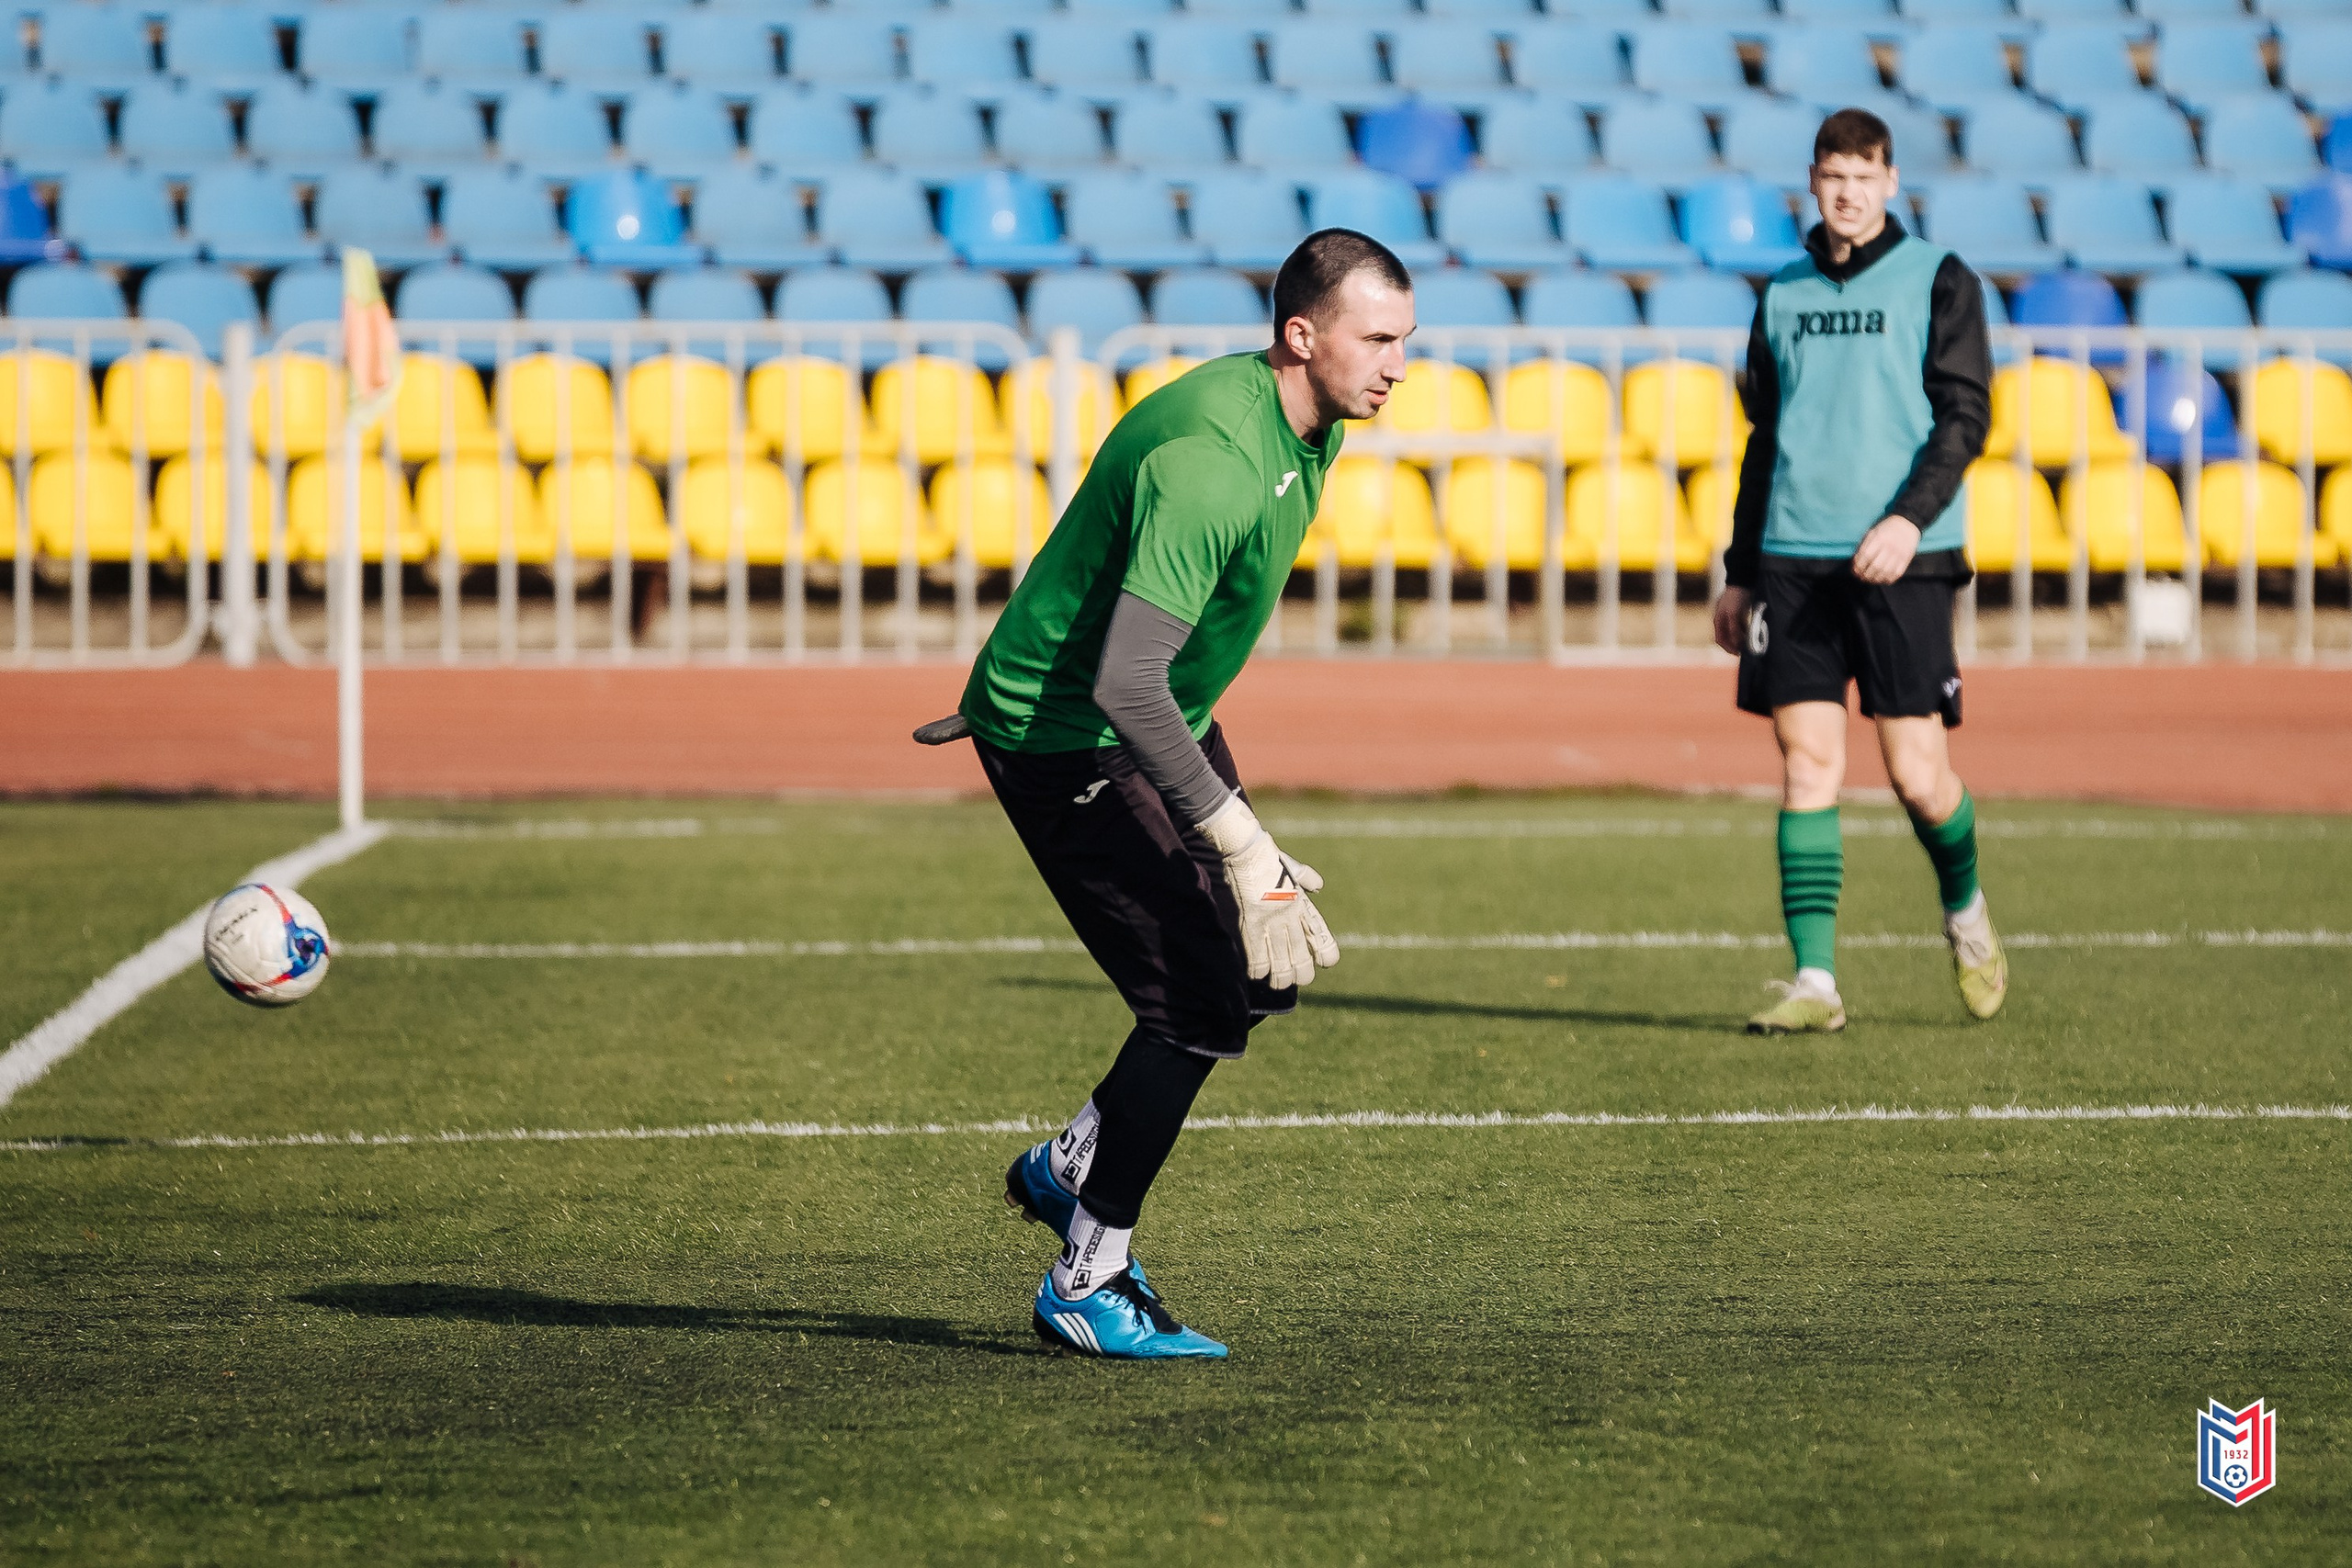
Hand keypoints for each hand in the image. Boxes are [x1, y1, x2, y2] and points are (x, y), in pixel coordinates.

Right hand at [1196, 797, 1340, 989]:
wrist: (1246, 848)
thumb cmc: (1267, 856)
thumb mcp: (1292, 866)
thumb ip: (1306, 878)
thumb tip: (1318, 884)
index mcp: (1302, 905)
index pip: (1322, 940)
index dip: (1325, 955)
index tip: (1322, 961)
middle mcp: (1290, 918)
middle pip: (1302, 962)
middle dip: (1301, 975)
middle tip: (1295, 977)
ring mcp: (1271, 923)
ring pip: (1281, 967)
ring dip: (1279, 979)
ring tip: (1276, 981)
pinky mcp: (1250, 925)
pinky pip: (1257, 959)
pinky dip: (1257, 971)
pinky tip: (1256, 973)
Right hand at [1712, 586, 1752, 656]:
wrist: (1743, 580)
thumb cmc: (1736, 597)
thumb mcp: (1734, 615)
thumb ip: (1734, 630)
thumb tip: (1736, 643)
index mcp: (1718, 620)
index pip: (1720, 639)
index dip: (1728, 648)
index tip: (1738, 653)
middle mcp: (1723, 619)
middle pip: (1727, 637)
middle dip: (1735, 644)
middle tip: (1746, 650)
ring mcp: (1730, 615)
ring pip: (1735, 632)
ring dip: (1742, 638)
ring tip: (1751, 642)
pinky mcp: (1739, 611)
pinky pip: (1741, 625)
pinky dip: (1746, 630)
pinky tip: (1753, 631)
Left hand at [1851, 516, 1920, 584]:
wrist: (1907, 523)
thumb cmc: (1886, 528)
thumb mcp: (1873, 532)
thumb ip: (1864, 545)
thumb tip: (1856, 561)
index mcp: (1880, 538)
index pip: (1866, 556)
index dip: (1858, 565)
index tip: (1854, 569)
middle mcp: (1890, 546)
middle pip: (1876, 566)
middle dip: (1865, 574)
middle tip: (1860, 576)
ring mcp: (1900, 554)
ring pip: (1886, 572)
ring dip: (1875, 579)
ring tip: (1869, 579)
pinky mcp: (1907, 559)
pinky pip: (1896, 574)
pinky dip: (1887, 579)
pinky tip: (1881, 579)